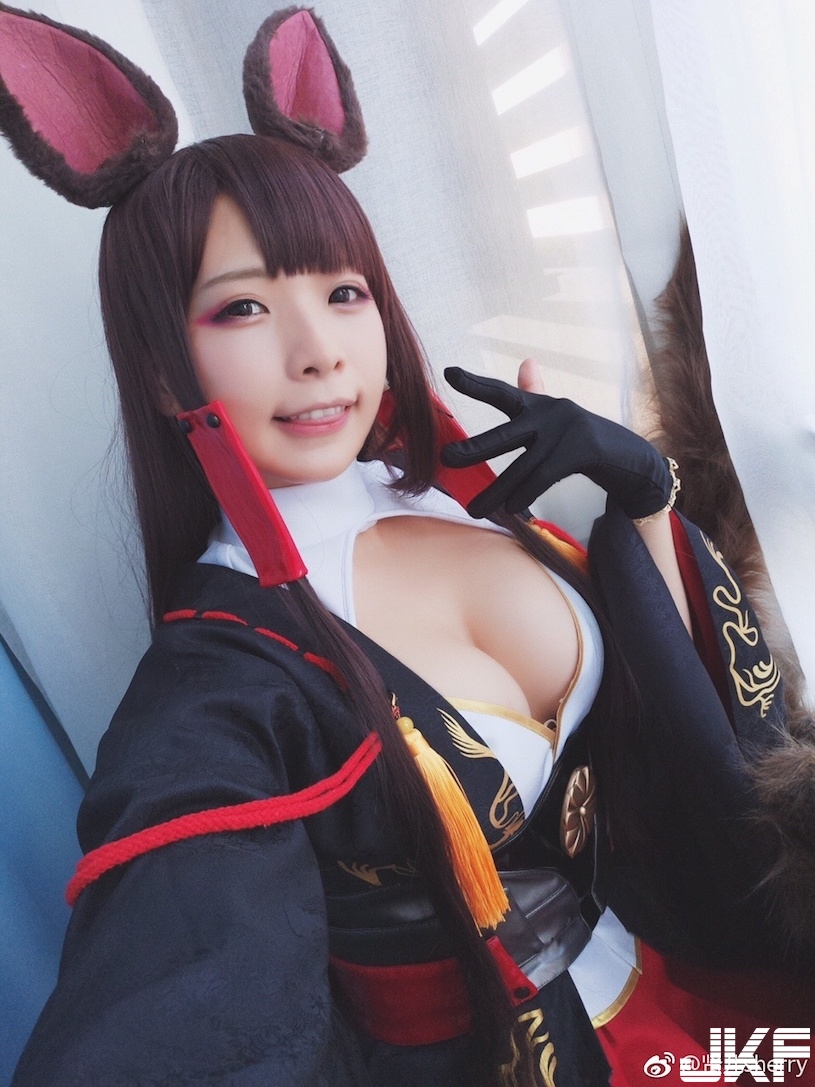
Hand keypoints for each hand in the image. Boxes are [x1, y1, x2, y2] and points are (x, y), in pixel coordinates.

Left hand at [440, 363, 672, 519]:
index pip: (502, 393)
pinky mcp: (582, 451)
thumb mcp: (559, 420)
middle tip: (446, 459)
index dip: (475, 384)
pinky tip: (510, 508)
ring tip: (474, 510)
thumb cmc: (587, 443)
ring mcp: (567, 431)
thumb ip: (538, 395)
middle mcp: (551, 414)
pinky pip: (544, 476)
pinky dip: (526, 493)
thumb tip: (526, 362)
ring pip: (522, 467)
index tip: (449, 372)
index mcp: (541, 406)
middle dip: (474, 449)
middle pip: (504, 434)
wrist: (633, 460)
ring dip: (496, 492)